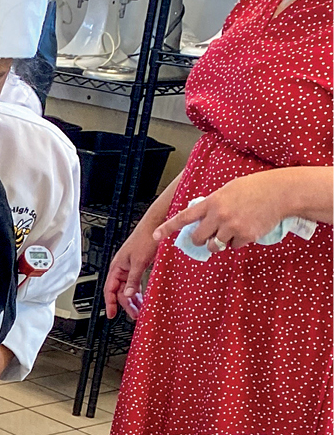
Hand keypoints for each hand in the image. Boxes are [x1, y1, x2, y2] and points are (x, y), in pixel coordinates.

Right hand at [104, 214, 158, 320]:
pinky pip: (135, 282)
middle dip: (126, 304)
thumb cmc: (145, 239)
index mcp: (117, 267)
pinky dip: (138, 291)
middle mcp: (121, 268)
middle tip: (134, 314)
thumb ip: (132, 279)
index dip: (110, 303)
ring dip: (133, 299)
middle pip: (120, 291)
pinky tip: (143, 297)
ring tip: (139, 308)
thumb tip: (127, 294)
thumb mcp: (139, 262)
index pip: (110, 289)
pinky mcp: (138, 266)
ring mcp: (130, 267)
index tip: (112, 314)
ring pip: (128, 288)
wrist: (156, 226)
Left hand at [152, 173, 288, 253]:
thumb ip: (212, 204)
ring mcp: (232, 227)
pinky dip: (236, 242)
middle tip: (206, 236)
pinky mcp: (246, 236)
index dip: (168, 228)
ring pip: (215, 245)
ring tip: (228, 232)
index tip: (155, 236)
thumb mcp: (226, 190)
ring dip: (218, 243)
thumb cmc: (253, 188)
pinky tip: (245, 229)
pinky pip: (233, 246)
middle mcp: (219, 216)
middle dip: (199, 239)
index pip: (184, 217)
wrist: (279, 192)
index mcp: (212, 202)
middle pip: (198, 238)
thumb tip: (199, 219)